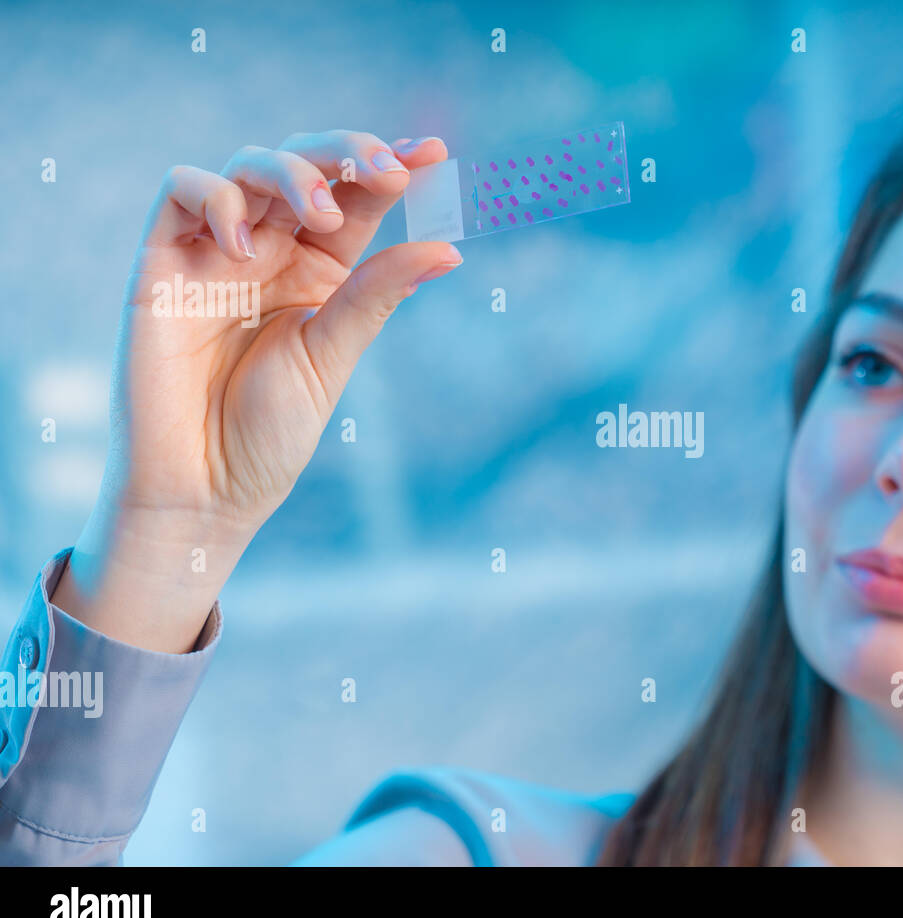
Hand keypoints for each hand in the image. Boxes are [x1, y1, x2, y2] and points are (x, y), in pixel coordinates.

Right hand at [52, 130, 461, 652]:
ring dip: (290, 172)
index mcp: (320, 272)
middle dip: (345, 153)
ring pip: (247, 165)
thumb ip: (377, 293)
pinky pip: (179, 191)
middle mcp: (271, 251)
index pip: (358, 200)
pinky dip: (215, 196)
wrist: (200, 488)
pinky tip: (243, 241)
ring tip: (319, 216)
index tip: (434, 152)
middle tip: (385, 170)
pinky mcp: (161, 261)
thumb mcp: (332, 355)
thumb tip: (450, 247)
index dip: (391, 165)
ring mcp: (214, 251)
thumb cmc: (269, 432)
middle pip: (305, 165)